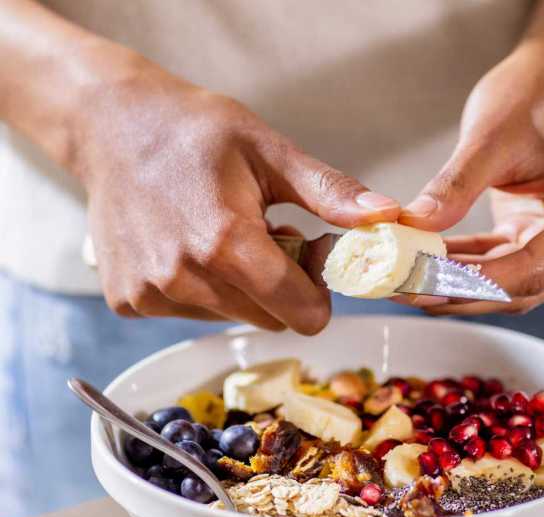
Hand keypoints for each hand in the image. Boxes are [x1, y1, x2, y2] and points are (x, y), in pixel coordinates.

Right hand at [80, 60, 399, 332]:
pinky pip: (192, 314)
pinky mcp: (129, 301)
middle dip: (283, 288)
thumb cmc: (194, 131)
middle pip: (270, 319)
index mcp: (226, 243)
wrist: (111, 125)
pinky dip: (203, 289)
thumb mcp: (270, 151)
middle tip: (271, 237)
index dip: (319, 292)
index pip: (301, 313)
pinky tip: (190, 246)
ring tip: (227, 236)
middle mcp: (184, 278)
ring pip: (232, 318)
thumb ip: (330, 193)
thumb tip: (387, 217)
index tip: (311, 255)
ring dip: (242, 289)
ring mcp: (151, 294)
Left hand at [399, 42, 543, 315]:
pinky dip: (465, 268)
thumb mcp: (489, 135)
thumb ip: (453, 187)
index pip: (531, 269)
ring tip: (403, 280)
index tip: (418, 282)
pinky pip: (505, 268)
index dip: (470, 282)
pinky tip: (423, 265)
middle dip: (457, 291)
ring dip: (457, 285)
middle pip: (523, 287)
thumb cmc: (533, 94)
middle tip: (400, 288)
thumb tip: (412, 228)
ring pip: (511, 287)